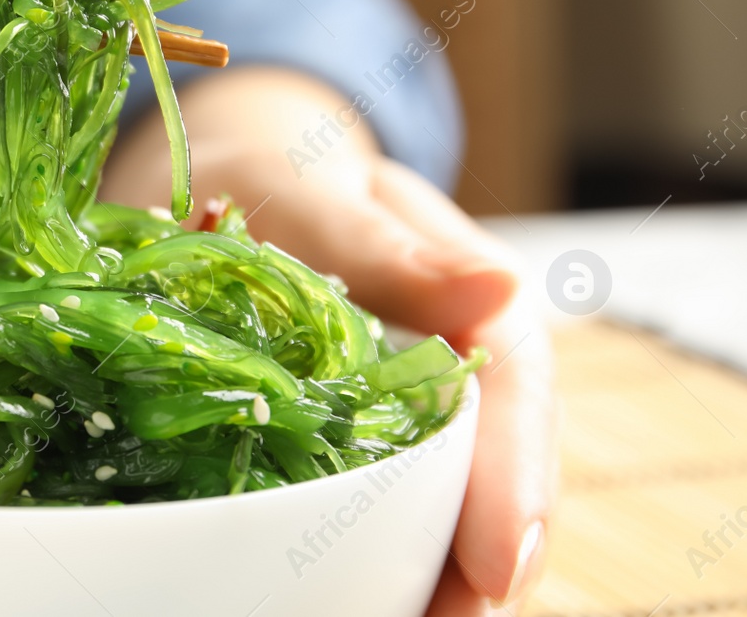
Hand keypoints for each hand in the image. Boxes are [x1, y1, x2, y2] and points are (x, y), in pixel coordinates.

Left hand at [101, 66, 555, 613]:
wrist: (226, 179)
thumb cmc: (276, 172)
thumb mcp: (319, 191)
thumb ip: (391, 247)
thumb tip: (497, 285)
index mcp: (471, 295)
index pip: (519, 386)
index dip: (518, 480)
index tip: (502, 565)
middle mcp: (457, 364)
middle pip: (496, 469)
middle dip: (481, 555)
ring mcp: (409, 408)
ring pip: (444, 500)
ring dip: (428, 570)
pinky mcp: (354, 438)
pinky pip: (374, 504)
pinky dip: (364, 554)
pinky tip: (333, 595)